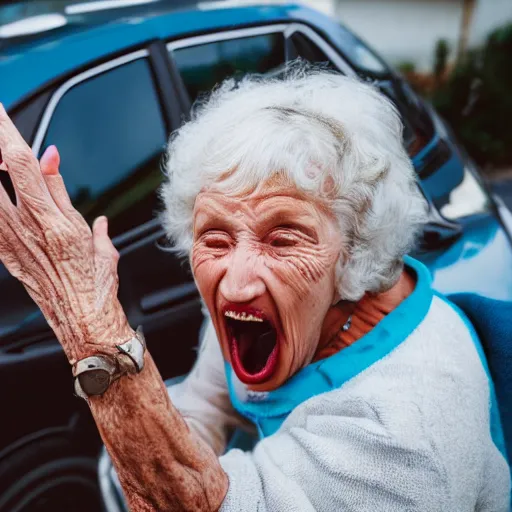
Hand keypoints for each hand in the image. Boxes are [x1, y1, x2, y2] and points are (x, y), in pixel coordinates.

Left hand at [0, 104, 132, 364]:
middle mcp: (24, 228)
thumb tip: (50, 158)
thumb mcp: (91, 234)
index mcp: (52, 221)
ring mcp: (9, 241)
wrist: (83, 321)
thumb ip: (64, 193)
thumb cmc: (95, 283)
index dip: (5, 132)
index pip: (22, 164)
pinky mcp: (3, 252)